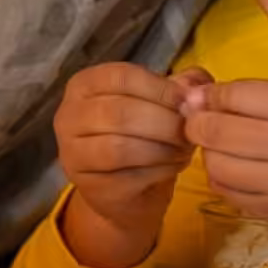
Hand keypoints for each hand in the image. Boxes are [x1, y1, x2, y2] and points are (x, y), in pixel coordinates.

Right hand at [53, 63, 214, 258]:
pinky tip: (173, 165)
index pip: (121, 76)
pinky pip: (128, 175)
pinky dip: (160, 169)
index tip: (188, 101)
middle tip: (191, 130)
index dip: (161, 88)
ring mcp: (73, 154)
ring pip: (122, 147)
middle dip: (165, 121)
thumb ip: (182, 85)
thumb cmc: (143, 135)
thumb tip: (199, 87)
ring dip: (163, 147)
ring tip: (184, 148)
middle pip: (121, 112)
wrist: (128, 190)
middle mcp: (68, 116)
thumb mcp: (161, 102)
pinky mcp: (90, 186)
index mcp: (83, 85)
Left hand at [180, 80, 267, 264]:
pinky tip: (238, 172)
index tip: (206, 97)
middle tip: (198, 122)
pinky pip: (228, 193)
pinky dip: (223, 180)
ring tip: (224, 149)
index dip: (212, 95)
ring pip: (215, 164)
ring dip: (209, 154)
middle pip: (216, 129)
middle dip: (197, 123)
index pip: (238, 94)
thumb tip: (207, 96)